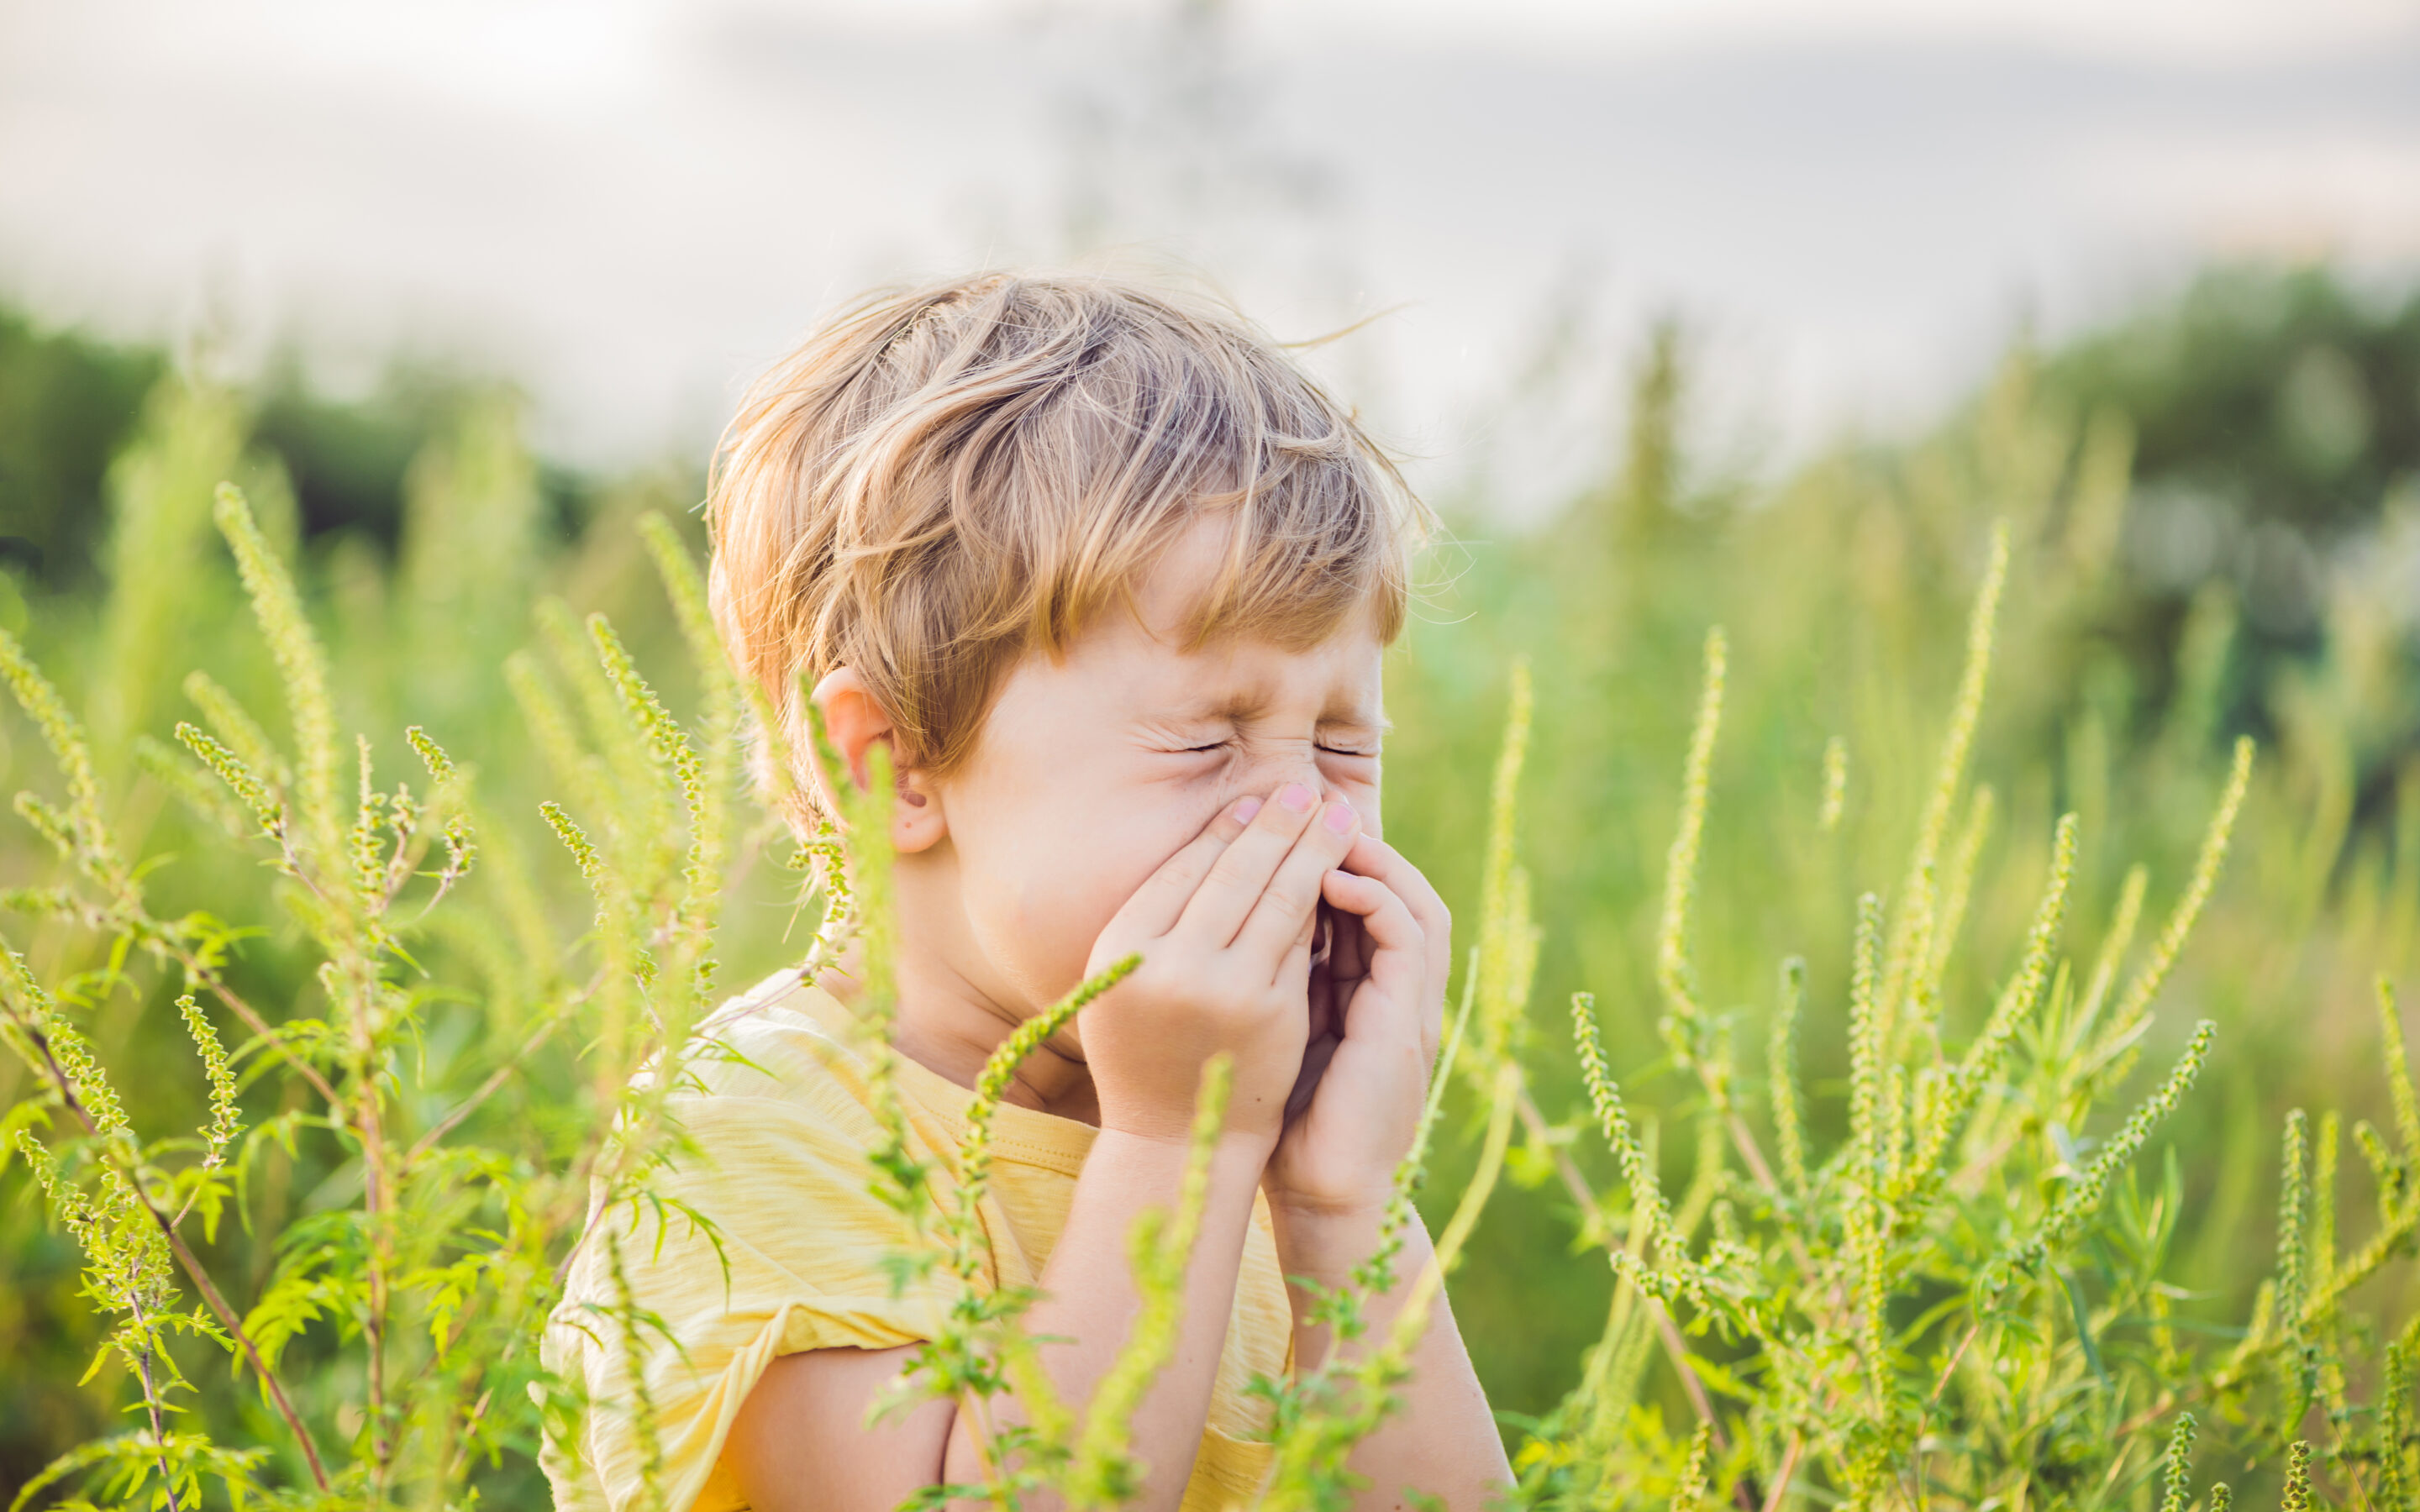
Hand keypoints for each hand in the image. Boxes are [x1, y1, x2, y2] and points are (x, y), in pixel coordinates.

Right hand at [1081, 781, 1364, 1147]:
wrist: (1172, 1141)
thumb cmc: (1144, 1050)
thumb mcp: (1124, 981)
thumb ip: (1157, 921)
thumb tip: (1220, 837)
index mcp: (1120, 947)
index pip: (1184, 869)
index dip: (1225, 829)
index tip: (1254, 800)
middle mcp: (1168, 963)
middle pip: (1235, 872)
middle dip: (1277, 823)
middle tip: (1305, 787)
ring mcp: (1224, 989)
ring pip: (1278, 899)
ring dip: (1312, 849)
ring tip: (1335, 815)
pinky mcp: (1272, 1012)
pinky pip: (1301, 941)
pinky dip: (1322, 902)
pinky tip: (1338, 873)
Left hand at [1263, 838, 1451, 1217]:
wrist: (1322, 1195)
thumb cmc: (1284, 1121)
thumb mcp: (1273, 1032)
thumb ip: (1269, 981)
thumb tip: (1217, 924)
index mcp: (1368, 993)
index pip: (1363, 902)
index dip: (1329, 857)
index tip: (1279, 823)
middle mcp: (1397, 993)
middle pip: (1396, 889)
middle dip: (1354, 842)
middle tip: (1306, 802)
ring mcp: (1411, 1007)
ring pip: (1414, 902)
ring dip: (1373, 858)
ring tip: (1321, 827)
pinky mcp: (1409, 1023)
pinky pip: (1409, 938)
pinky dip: (1375, 899)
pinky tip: (1329, 880)